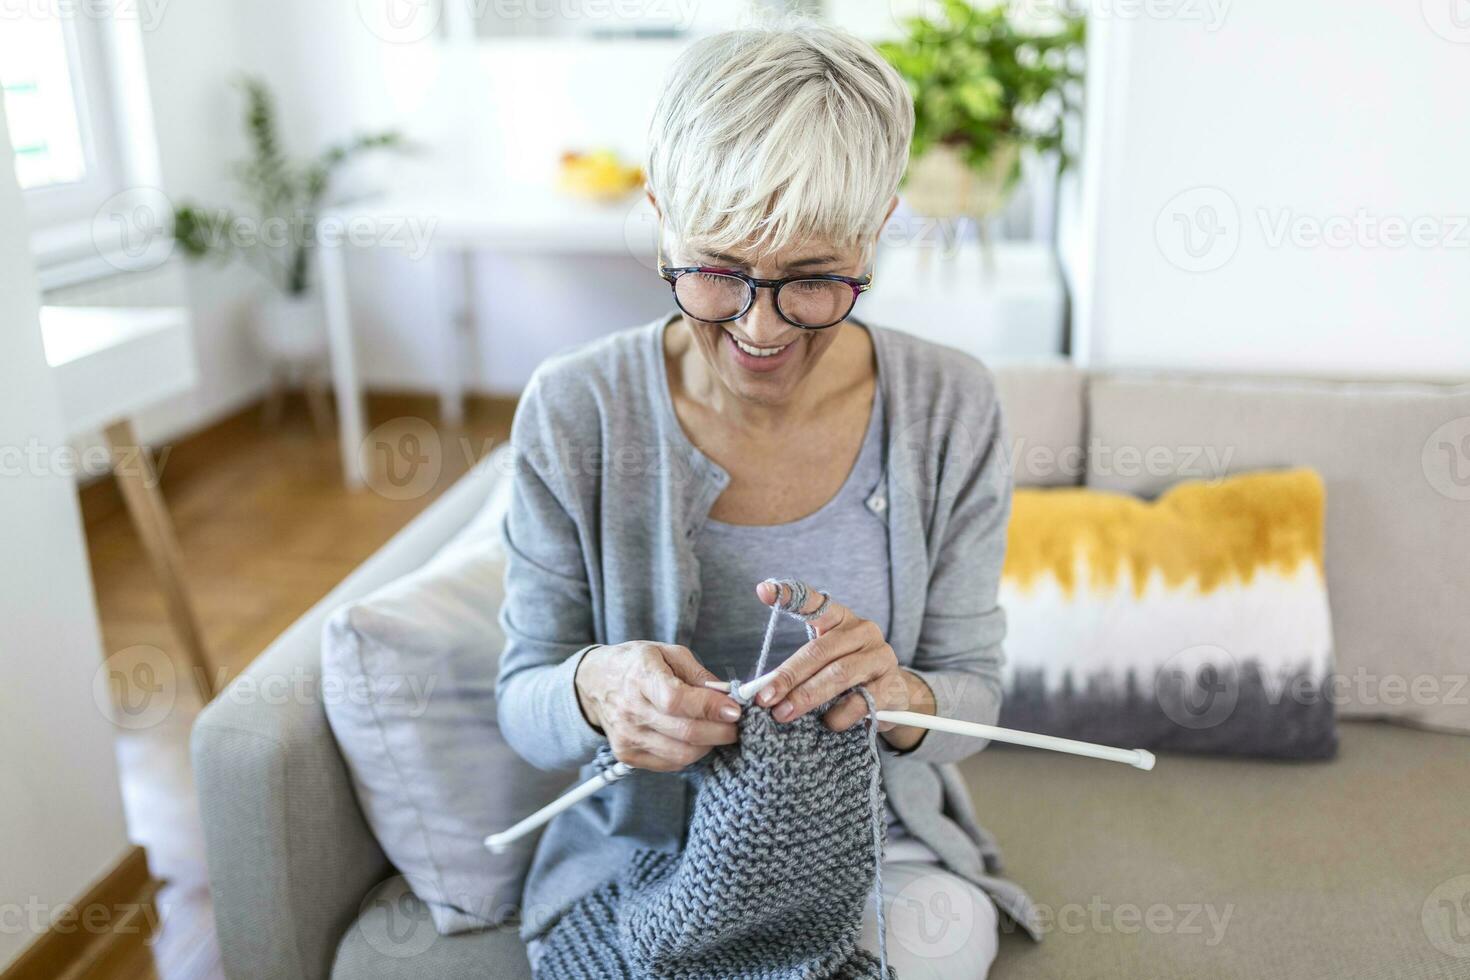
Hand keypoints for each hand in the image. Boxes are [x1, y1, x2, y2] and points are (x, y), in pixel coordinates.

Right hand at [574, 642, 741, 771]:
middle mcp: (631, 710)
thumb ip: (699, 674)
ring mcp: (627, 736)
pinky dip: (690, 754)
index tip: (735, 709)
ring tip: (717, 731)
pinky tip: (694, 739)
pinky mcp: (627, 755)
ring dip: (708, 745)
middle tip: (735, 725)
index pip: (677, 700)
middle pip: (685, 732)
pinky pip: (670, 764)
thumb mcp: (668, 653)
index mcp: (641, 676)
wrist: (595, 683)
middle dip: (720, 732)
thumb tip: (727, 696)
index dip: (710, 707)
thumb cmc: (636, 664)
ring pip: (681, 754)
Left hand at [753, 580, 935, 750]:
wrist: (894, 694)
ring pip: (838, 674)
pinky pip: (861, 701)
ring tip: (784, 713)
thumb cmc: (848, 675)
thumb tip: (762, 690)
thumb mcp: (825, 663)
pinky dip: (839, 714)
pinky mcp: (892, 684)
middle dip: (788, 676)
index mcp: (841, 618)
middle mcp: (863, 630)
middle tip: (765, 697)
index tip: (763, 590)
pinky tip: (828, 722)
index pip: (814, 603)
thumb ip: (798, 669)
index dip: (789, 595)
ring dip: (807, 696)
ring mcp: (880, 656)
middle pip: (818, 650)